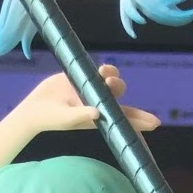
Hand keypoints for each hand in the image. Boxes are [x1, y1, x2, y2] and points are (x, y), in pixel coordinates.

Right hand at [14, 64, 159, 136]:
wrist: (35, 108)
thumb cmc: (51, 118)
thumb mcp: (66, 118)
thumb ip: (81, 114)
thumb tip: (98, 113)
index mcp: (99, 119)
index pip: (125, 120)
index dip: (141, 120)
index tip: (157, 123)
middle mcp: (99, 105)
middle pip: (122, 98)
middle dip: (122, 90)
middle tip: (111, 83)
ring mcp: (92, 91)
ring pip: (113, 82)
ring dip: (114, 77)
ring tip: (105, 75)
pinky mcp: (84, 78)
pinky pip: (101, 72)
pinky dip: (105, 70)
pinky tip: (101, 70)